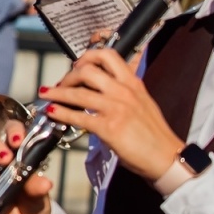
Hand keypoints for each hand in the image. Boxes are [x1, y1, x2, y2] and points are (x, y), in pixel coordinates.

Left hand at [40, 48, 181, 183]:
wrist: (167, 157)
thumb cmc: (154, 134)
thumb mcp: (142, 102)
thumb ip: (123, 91)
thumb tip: (100, 87)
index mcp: (133, 83)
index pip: (109, 56)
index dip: (87, 56)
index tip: (77, 64)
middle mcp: (124, 92)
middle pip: (88, 70)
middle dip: (68, 76)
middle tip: (61, 84)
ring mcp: (116, 108)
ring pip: (78, 93)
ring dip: (57, 93)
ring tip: (46, 94)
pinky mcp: (110, 127)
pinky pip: (78, 117)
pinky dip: (61, 113)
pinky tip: (52, 112)